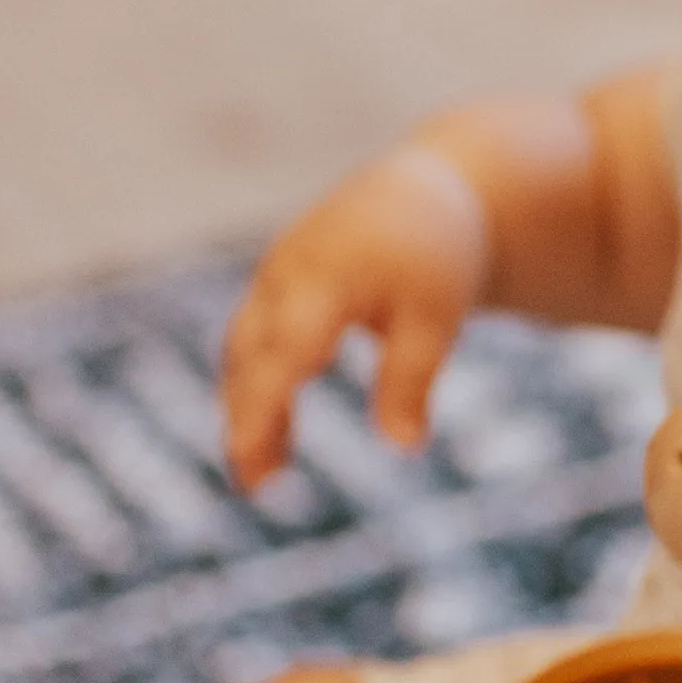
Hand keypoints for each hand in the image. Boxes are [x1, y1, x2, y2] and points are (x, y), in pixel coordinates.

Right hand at [221, 146, 489, 486]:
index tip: (247, 452)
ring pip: (244, 354)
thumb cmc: (433, 259)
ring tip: (262, 480)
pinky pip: (255, 348)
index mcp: (328, 276)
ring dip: (248, 413)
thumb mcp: (437, 317)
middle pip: (250, 354)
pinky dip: (261, 394)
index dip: (265, 402)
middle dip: (247, 417)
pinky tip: (278, 449)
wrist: (420, 197)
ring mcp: (274, 279)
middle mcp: (287, 274)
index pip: (287, 347)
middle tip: (255, 485)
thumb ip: (413, 379)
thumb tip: (404, 447)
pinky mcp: (275, 291)